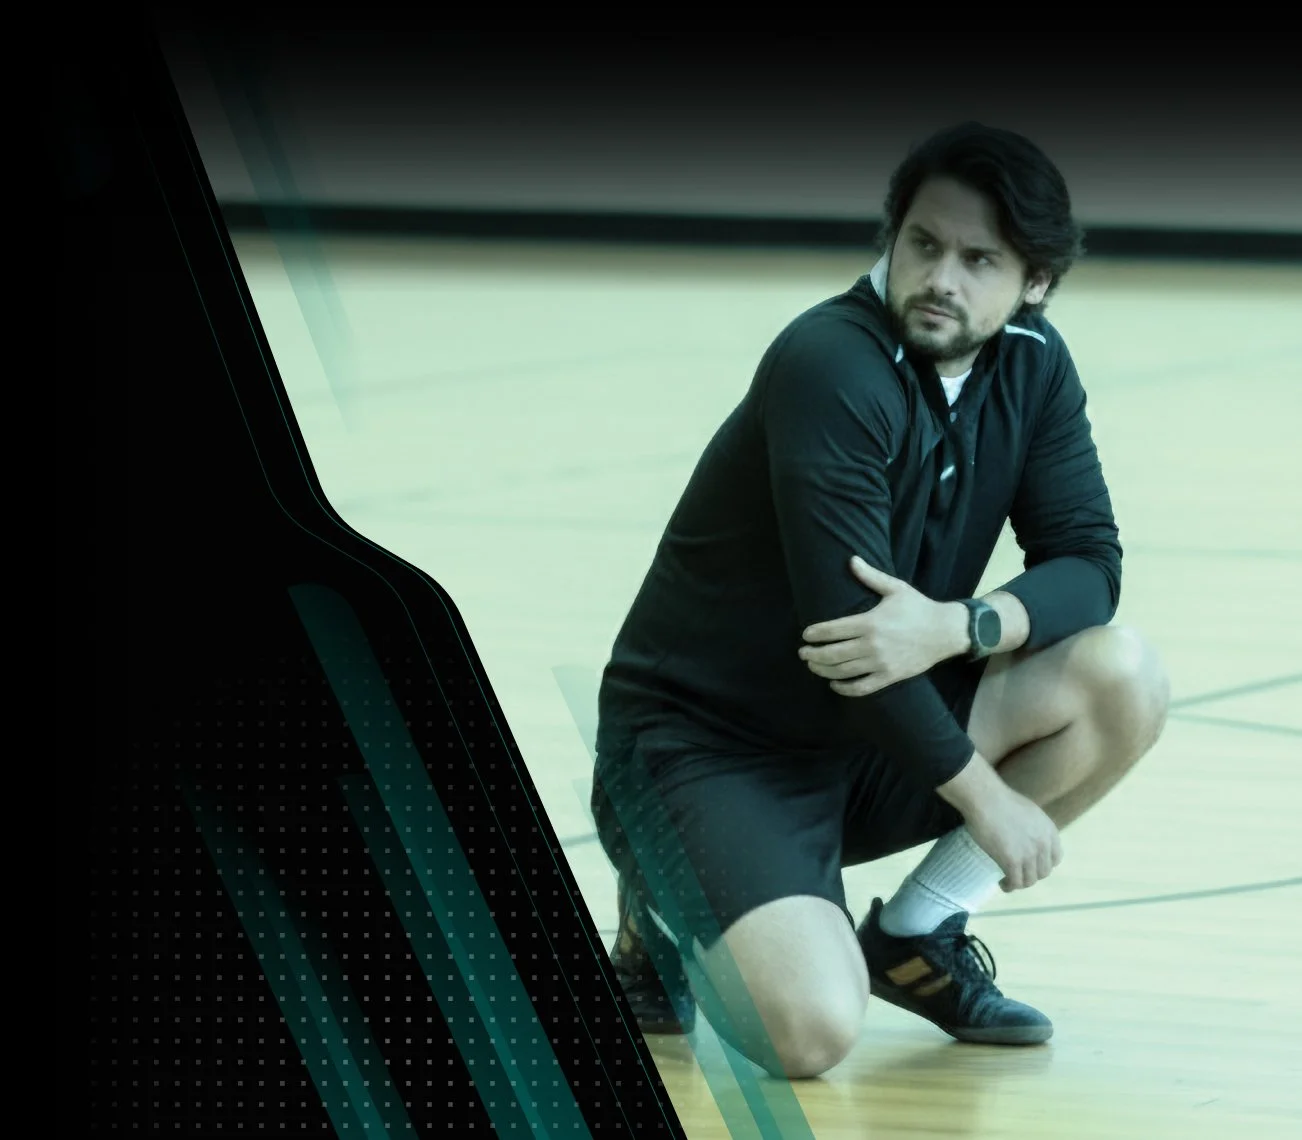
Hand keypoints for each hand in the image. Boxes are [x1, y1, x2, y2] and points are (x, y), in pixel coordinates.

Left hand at [798, 556, 966, 696]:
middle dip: (813, 655)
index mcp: (870, 622)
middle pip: (832, 653)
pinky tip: (834, 684)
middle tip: (803, 653)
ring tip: (813, 666)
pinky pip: (862, 687)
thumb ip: (870, 576)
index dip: (815, 634)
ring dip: (823, 670)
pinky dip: (844, 688)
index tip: (806, 635)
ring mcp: (880, 663)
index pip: (832, 630)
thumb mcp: (895, 589)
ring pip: (843, 671)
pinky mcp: (889, 676)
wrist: (945, 632)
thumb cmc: (918, 608)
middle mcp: (872, 645)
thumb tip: (851, 559)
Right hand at [961, 783, 1063, 891]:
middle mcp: (1043, 844)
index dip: (1044, 864)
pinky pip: (1015, 882)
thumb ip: (1034, 826)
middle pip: (1044, 872)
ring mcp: (1029, 854)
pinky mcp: (1012, 861)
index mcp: (1049, 831)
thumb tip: (1027, 835)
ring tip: (1009, 881)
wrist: (987, 799)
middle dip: (1031, 874)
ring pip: (1030, 880)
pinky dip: (1009, 886)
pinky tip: (1002, 883)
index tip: (1032, 865)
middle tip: (1018, 873)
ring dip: (1020, 883)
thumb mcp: (1028, 811)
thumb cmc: (1001, 799)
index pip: (1056, 858)